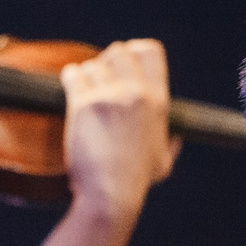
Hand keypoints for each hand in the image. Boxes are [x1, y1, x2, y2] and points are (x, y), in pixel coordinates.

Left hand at [60, 38, 178, 225]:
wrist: (111, 194)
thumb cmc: (136, 182)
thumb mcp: (163, 161)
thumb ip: (170, 144)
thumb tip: (175, 138)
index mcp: (158, 101)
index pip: (150, 51)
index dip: (135, 50)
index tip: (124, 62)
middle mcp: (136, 94)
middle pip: (118, 52)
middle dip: (107, 61)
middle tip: (100, 76)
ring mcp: (110, 97)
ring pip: (93, 65)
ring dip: (87, 73)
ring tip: (84, 86)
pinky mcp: (84, 105)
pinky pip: (73, 75)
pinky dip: (70, 78)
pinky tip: (70, 84)